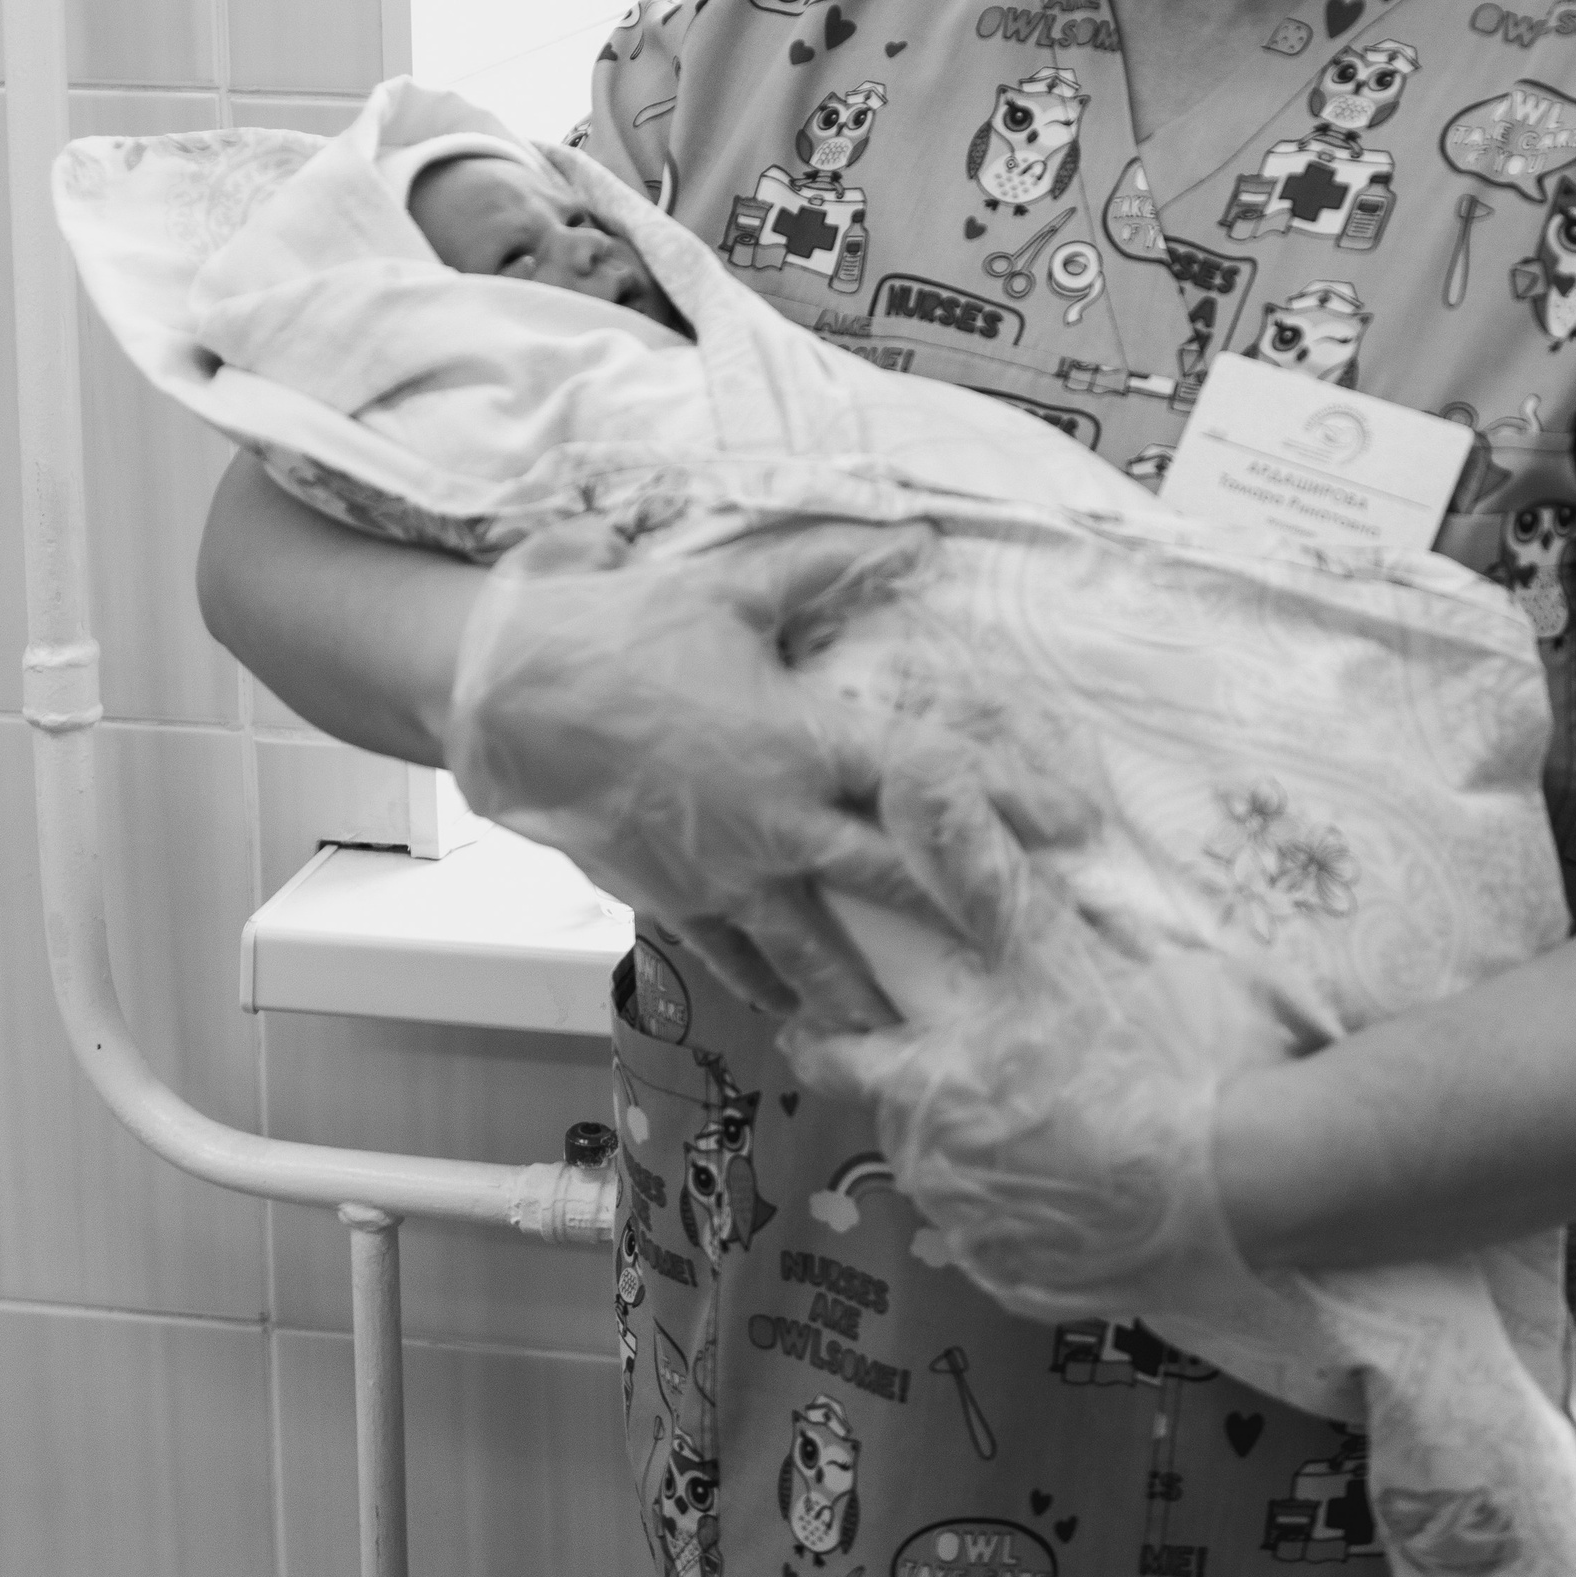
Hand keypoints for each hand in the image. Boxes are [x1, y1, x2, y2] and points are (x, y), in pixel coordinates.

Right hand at [445, 514, 1031, 1025]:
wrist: (507, 693)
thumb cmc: (624, 631)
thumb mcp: (734, 588)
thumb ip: (830, 567)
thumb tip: (914, 536)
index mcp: (801, 741)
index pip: (928, 779)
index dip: (1005, 800)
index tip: (1068, 826)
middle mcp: (775, 821)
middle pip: (892, 881)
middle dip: (962, 915)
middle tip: (1028, 954)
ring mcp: (724, 873)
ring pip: (816, 949)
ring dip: (871, 994)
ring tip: (924, 1040)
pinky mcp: (674, 898)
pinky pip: (735, 960)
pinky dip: (774, 992)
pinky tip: (806, 1021)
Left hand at [791, 890, 1288, 1333]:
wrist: (1257, 1178)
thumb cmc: (1151, 1052)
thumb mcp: (1061, 947)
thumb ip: (981, 868)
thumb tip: (918, 773)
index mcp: (924, 1092)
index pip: (832, 1058)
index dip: (826, 1029)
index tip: (828, 1013)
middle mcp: (935, 1180)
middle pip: (903, 1119)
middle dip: (930, 1083)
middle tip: (989, 1047)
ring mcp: (989, 1246)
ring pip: (957, 1184)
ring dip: (986, 1149)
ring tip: (1052, 1108)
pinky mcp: (1045, 1291)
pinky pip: (1015, 1245)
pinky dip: (1038, 1212)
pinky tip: (1085, 1177)